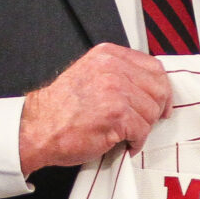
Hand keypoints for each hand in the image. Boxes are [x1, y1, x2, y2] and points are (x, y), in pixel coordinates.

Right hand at [19, 44, 171, 175]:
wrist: (38, 128)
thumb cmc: (61, 109)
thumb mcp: (90, 74)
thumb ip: (118, 74)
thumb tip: (148, 87)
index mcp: (108, 55)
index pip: (154, 67)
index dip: (161, 89)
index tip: (160, 102)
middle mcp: (113, 68)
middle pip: (159, 89)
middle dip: (154, 110)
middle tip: (143, 123)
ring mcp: (115, 90)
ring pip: (152, 112)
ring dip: (142, 128)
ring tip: (125, 133)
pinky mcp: (116, 114)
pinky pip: (143, 131)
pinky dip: (135, 142)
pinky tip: (122, 143)